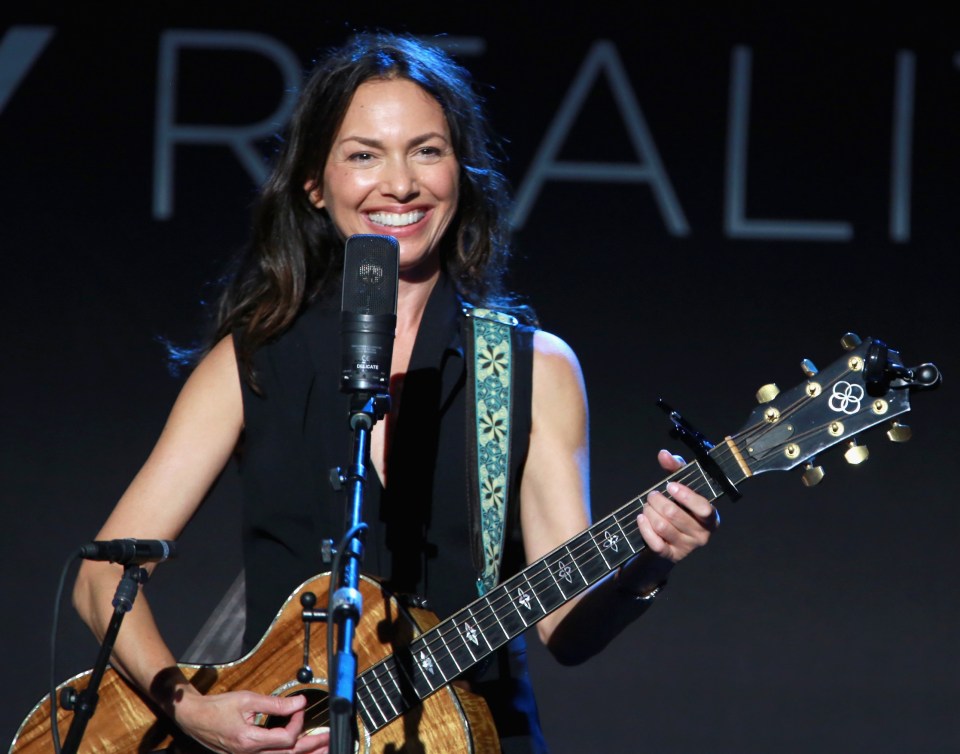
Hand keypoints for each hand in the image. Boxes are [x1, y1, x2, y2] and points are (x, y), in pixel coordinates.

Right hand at [173, 689, 330, 753]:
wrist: (195, 718)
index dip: (298, 723)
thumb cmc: (217, 708)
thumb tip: (299, 702)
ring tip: (322, 748)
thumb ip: (276, 703)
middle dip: (312, 747)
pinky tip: (299, 749)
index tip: (300, 708)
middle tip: (330, 740)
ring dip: (304, 753)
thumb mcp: (248, 699)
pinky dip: (289, 753)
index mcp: (250, 741)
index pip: (287, 739)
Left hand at [636, 449, 719, 563]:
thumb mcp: (682, 486)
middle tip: (652, 495)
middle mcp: (702, 535)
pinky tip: (641, 518)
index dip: (685, 496)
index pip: (703, 508)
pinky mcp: (671, 556)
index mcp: (711, 517)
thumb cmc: (682, 506)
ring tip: (647, 505)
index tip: (670, 486)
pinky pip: (655, 543)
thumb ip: (675, 468)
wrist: (674, 537)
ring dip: (649, 512)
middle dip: (657, 500)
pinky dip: (645, 528)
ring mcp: (687, 547)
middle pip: (674, 515)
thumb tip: (664, 454)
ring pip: (662, 526)